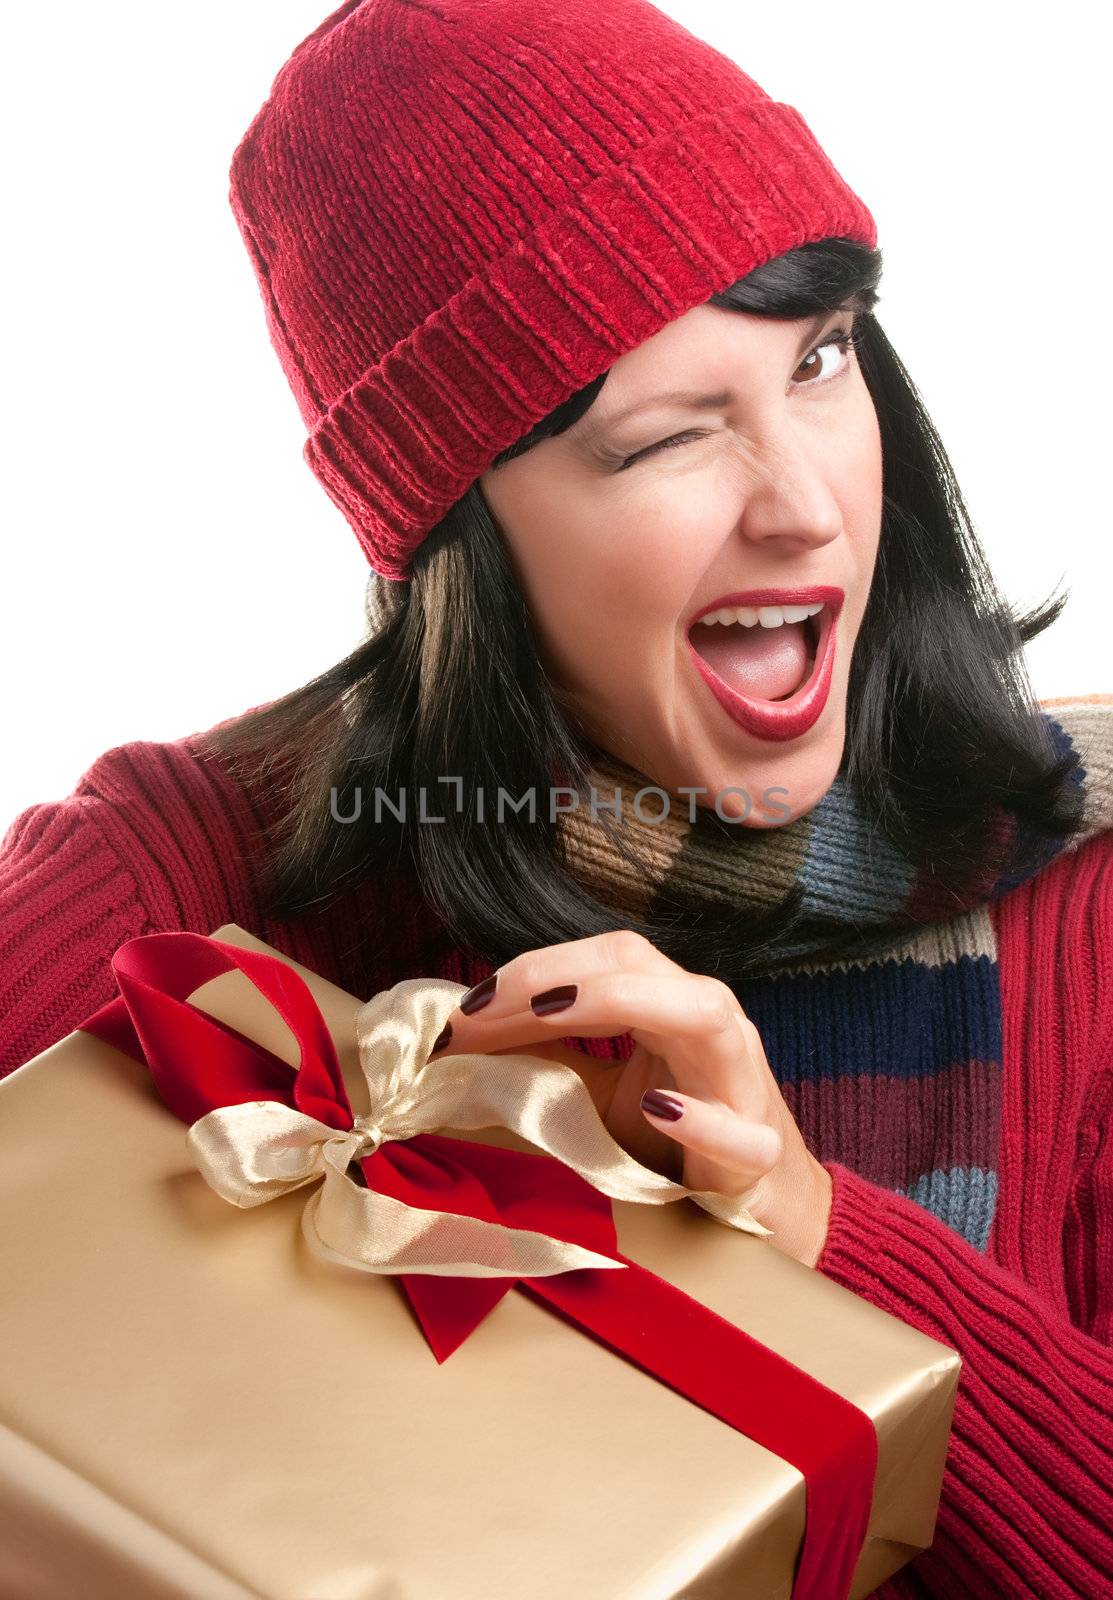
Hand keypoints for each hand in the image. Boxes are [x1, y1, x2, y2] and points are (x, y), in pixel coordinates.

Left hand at [429, 929, 832, 1267]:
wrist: (765, 1208)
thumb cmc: (678, 1144)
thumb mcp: (598, 1096)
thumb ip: (545, 1061)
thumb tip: (461, 1039)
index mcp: (667, 1004)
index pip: (602, 958)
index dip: (533, 969)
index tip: (464, 1006)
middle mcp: (708, 1024)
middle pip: (640, 963)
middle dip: (556, 972)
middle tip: (484, 1004)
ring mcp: (741, 1082)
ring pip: (703, 1011)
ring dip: (625, 1001)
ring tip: (552, 1010)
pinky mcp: (758, 1152)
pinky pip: (738, 1129)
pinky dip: (701, 1118)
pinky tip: (659, 1110)